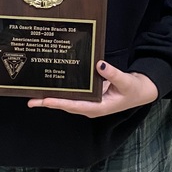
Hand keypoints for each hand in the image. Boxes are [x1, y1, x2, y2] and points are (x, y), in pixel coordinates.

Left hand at [27, 60, 158, 117]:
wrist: (140, 91)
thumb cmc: (133, 89)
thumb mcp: (125, 81)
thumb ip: (113, 74)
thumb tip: (99, 65)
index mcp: (97, 107)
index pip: (73, 105)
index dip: (58, 103)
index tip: (44, 101)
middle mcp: (90, 106)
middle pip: (65, 105)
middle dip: (48, 102)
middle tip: (30, 99)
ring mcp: (88, 102)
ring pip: (67, 100)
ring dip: (52, 97)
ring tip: (35, 93)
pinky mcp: (89, 95)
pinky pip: (72, 93)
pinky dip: (62, 90)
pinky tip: (52, 84)